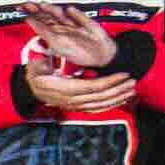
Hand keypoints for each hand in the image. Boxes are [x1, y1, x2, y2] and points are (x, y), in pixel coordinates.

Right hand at [19, 17, 138, 116]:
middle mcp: (71, 99)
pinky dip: (111, 105)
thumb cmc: (36, 74)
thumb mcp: (37, 65)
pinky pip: (96, 109)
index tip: (123, 74)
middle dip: (118, 89)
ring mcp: (74, 105)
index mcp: (64, 88)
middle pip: (99, 97)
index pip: (91, 86)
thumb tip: (46, 55)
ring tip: (132, 90)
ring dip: (118, 98)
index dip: (109, 81)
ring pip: (100, 105)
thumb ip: (44, 61)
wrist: (31, 90)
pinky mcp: (77, 107)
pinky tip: (122, 100)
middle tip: (133, 81)